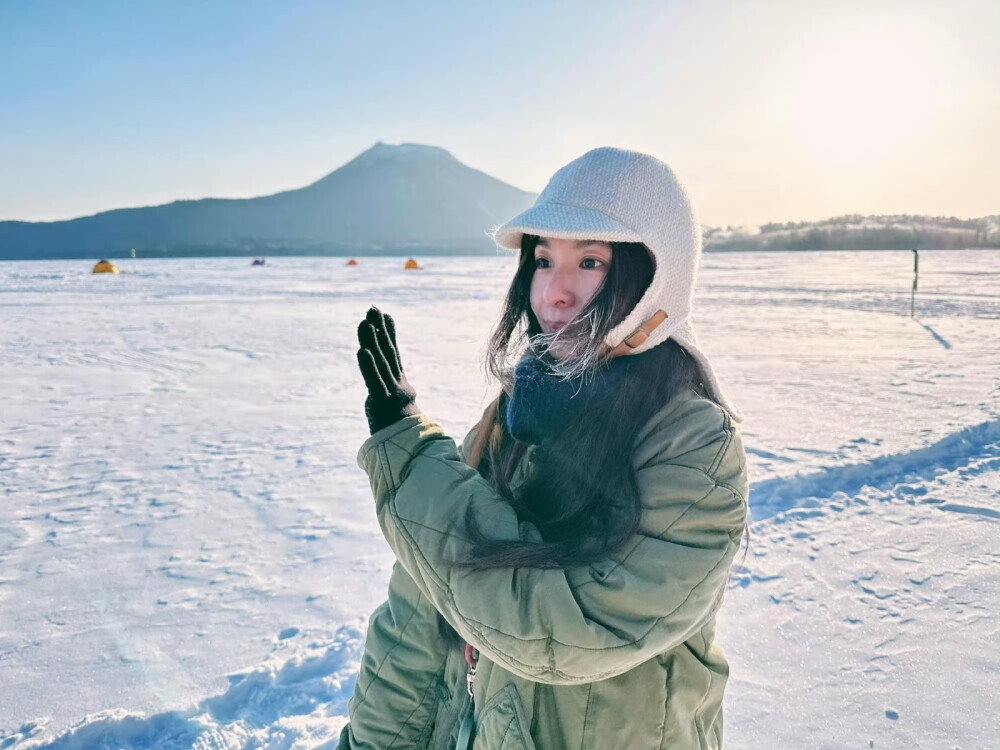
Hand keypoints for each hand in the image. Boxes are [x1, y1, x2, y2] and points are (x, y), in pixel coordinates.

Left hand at [356, 307, 419, 433]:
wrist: (415, 455)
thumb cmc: (407, 441)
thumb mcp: (401, 420)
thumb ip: (397, 408)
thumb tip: (397, 403)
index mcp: (401, 389)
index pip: (394, 357)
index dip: (390, 335)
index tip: (386, 316)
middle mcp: (398, 387)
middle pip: (387, 353)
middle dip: (380, 330)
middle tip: (373, 309)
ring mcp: (391, 395)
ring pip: (380, 363)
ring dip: (372, 341)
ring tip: (365, 321)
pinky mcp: (383, 405)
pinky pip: (374, 382)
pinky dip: (368, 366)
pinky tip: (363, 349)